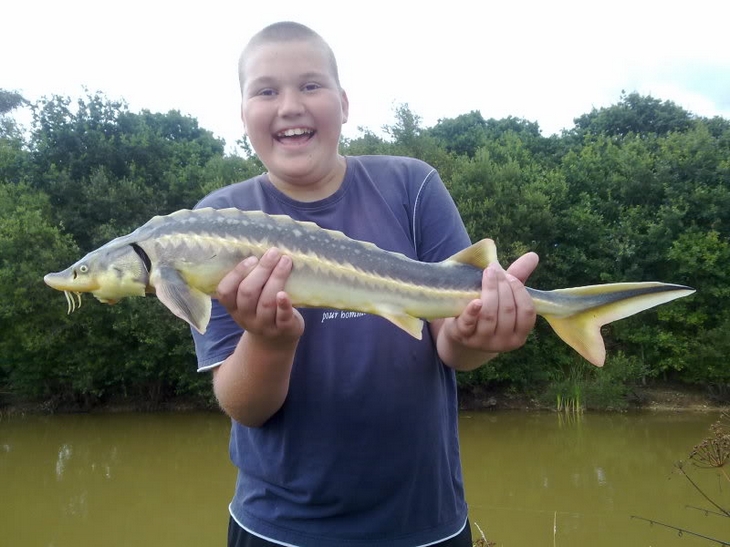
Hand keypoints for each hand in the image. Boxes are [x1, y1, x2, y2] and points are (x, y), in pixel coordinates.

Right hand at [216, 248, 304, 342]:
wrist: (277, 341)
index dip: (237, 273)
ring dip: (276, 278)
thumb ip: (250, 280)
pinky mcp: (283, 330)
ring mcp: (264, 325)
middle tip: (274, 253)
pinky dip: (283, 305)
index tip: (252, 258)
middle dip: (262, 270)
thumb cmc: (263, 309)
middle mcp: (245, 317)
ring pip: (266, 301)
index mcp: (233, 307)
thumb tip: (262, 249)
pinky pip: (282, 317)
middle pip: (248, 292)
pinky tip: (285, 293)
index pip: (225, 292)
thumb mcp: (250, 300)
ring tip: (286, 261)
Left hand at [435, 252, 538, 366]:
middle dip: (502, 286)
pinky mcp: (463, 336)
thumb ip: (519, 278)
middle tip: (494, 269)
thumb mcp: (505, 297)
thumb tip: (533, 256)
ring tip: (487, 273)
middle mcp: (504, 342)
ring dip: (489, 290)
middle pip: (507, 310)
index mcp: (519, 334)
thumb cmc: (489, 310)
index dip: (519, 291)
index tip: (510, 276)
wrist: (461, 331)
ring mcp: (483, 342)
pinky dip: (473, 311)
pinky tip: (476, 300)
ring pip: (490, 315)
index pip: (527, 311)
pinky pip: (469, 324)